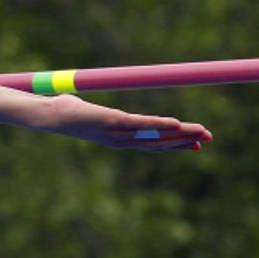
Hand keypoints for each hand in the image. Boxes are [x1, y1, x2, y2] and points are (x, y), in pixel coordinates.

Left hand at [34, 94, 212, 150]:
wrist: (49, 115)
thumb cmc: (68, 112)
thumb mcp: (95, 115)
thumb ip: (108, 116)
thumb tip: (115, 112)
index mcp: (118, 141)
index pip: (153, 145)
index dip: (175, 146)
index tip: (196, 145)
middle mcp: (120, 141)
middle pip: (159, 143)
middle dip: (185, 141)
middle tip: (208, 139)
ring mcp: (116, 132)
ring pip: (155, 135)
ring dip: (180, 134)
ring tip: (202, 131)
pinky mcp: (111, 121)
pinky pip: (140, 124)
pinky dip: (159, 125)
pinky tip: (176, 123)